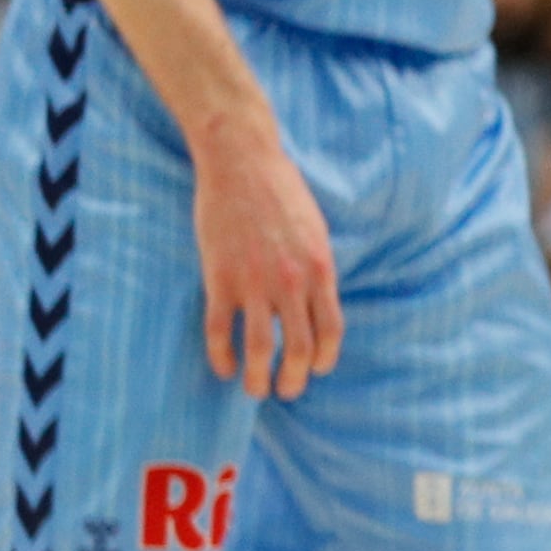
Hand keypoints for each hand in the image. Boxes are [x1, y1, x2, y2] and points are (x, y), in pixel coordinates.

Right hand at [189, 115, 342, 396]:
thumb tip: (317, 302)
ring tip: (255, 390)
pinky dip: (222, 357)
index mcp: (320, 269)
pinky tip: (224, 368)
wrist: (241, 160)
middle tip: (286, 390)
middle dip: (294, 379)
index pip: (331, 330)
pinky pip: (221, 331)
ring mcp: (254, 282)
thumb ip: (317, 267)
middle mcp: (291, 282)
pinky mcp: (219, 278)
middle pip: (300, 348)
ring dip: (259, 379)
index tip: (316, 369)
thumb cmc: (280, 190)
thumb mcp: (315, 229)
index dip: (325, 358)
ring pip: (261, 348)